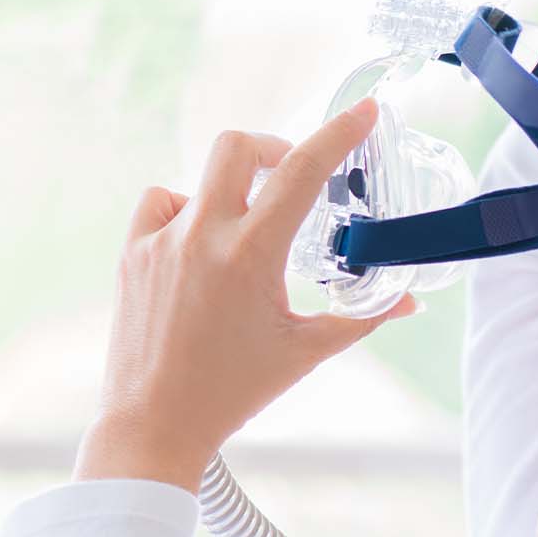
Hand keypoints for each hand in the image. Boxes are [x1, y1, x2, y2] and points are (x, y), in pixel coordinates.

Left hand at [74, 96, 419, 494]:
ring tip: (241, 235)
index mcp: (250, 255)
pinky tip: (196, 245)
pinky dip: (183, 211)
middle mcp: (201, 237)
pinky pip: (159, 204)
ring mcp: (160, 242)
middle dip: (271, 147)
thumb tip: (406, 303)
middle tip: (289, 172)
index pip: (302, 171)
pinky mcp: (131, 255)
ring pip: (197, 178)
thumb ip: (361, 318)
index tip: (365, 111)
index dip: (339, 133)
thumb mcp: (304, 352)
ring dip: (228, 191)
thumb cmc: (231, 392)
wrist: (154, 425)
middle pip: (237, 145)